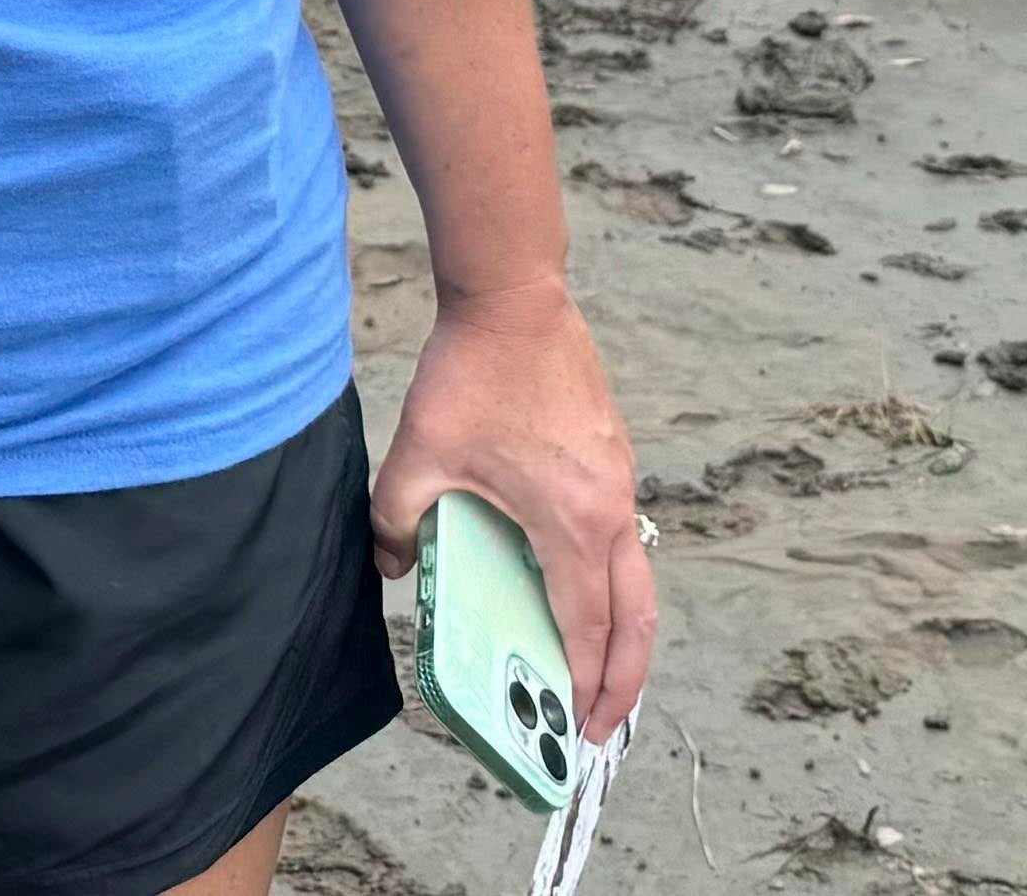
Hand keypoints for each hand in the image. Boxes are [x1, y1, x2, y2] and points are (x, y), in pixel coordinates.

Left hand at [370, 280, 652, 738]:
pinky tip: (577, 591)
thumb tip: (391, 568)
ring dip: (623, 634)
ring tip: (598, 675)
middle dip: (623, 682)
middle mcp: (609, 509)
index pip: (583, 623)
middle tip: (602, 729)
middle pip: (635, 618)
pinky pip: (622, 540)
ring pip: (636, 580)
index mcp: (570, 521)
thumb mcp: (416, 456)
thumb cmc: (471, 376)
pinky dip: (612, 583)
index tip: (575, 726)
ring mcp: (619, 482)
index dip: (580, 680)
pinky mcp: (613, 458)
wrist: (515, 298)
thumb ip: (394, 521)